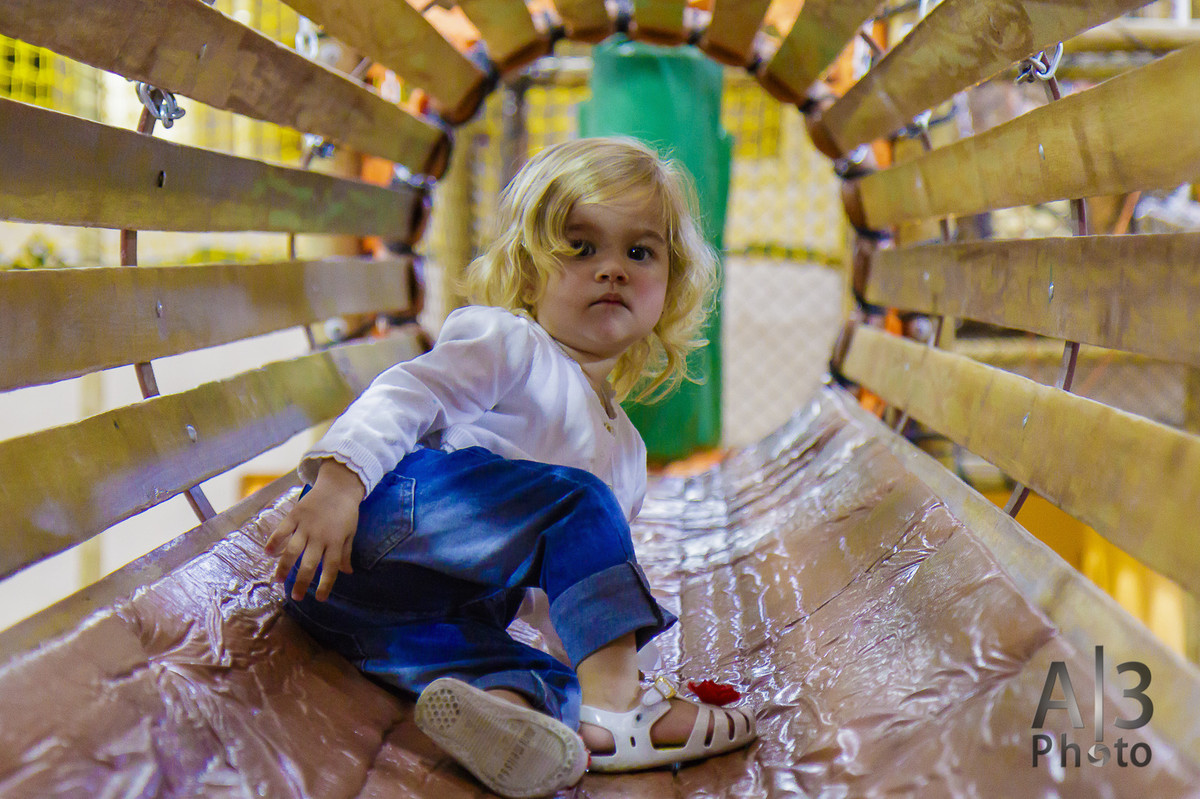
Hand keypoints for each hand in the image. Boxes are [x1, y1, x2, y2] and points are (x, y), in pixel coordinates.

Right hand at [265, 459, 365, 601]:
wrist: (338, 485)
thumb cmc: (346, 511)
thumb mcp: (350, 532)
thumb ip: (345, 553)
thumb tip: (347, 573)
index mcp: (336, 541)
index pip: (330, 567)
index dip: (325, 584)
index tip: (320, 599)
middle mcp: (320, 536)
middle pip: (309, 564)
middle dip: (302, 582)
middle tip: (296, 597)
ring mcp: (306, 525)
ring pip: (292, 550)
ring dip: (284, 566)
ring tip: (278, 580)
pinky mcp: (295, 515)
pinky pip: (282, 530)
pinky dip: (274, 541)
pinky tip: (268, 553)